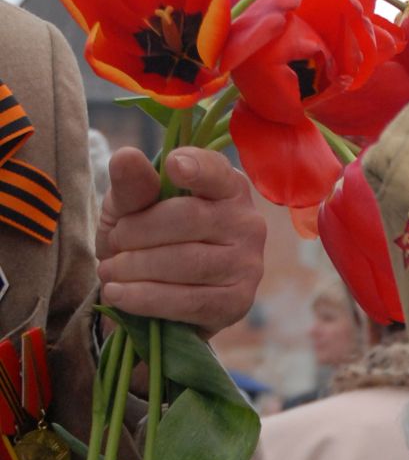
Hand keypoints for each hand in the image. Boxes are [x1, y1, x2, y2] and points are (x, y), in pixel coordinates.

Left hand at [97, 146, 266, 333]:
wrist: (156, 292)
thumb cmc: (147, 237)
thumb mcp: (130, 206)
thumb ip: (132, 185)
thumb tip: (126, 157)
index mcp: (226, 186)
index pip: (216, 172)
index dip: (197, 168)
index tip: (173, 165)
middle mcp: (248, 222)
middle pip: (189, 219)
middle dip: (139, 232)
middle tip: (114, 243)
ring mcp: (248, 265)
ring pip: (188, 263)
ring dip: (137, 268)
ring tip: (110, 271)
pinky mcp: (238, 303)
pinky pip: (189, 301)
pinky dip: (146, 298)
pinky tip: (119, 294)